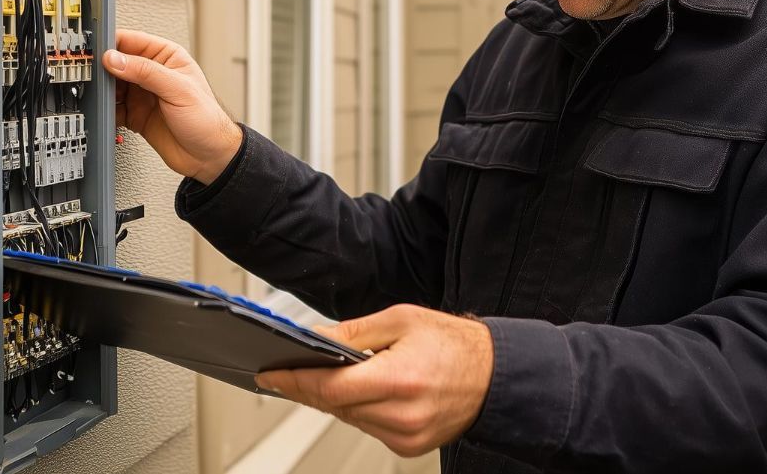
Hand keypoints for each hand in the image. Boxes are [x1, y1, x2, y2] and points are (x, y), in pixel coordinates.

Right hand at [102, 29, 242, 183]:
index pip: (133, 41)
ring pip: (112, 86)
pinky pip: (113, 109)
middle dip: (103, 69)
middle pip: (118, 64)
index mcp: (167, 57)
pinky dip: (105, 111)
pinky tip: (103, 113)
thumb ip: (146, 72)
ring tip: (96, 95)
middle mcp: (152, 74)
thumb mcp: (178, 89)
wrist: (208, 156)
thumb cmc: (207, 119)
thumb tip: (116, 59)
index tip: (96, 51)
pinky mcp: (135, 115)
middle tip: (91, 75)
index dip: (113, 44)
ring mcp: (142, 95)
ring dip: (103, 91)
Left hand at [255, 304, 493, 456]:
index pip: (330, 387)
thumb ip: (354, 332)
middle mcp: (402, 414)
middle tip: (289, 370)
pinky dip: (359, 410)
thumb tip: (315, 339)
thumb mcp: (401, 320)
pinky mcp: (409, 446)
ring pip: (348, 418)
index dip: (294, 381)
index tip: (270, 374)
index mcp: (400, 378)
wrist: (496, 375)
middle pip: (334, 406)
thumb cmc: (455, 344)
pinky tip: (364, 391)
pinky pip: (368, 428)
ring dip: (335, 398)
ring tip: (332, 374)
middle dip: (309, 386)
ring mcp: (406, 436)